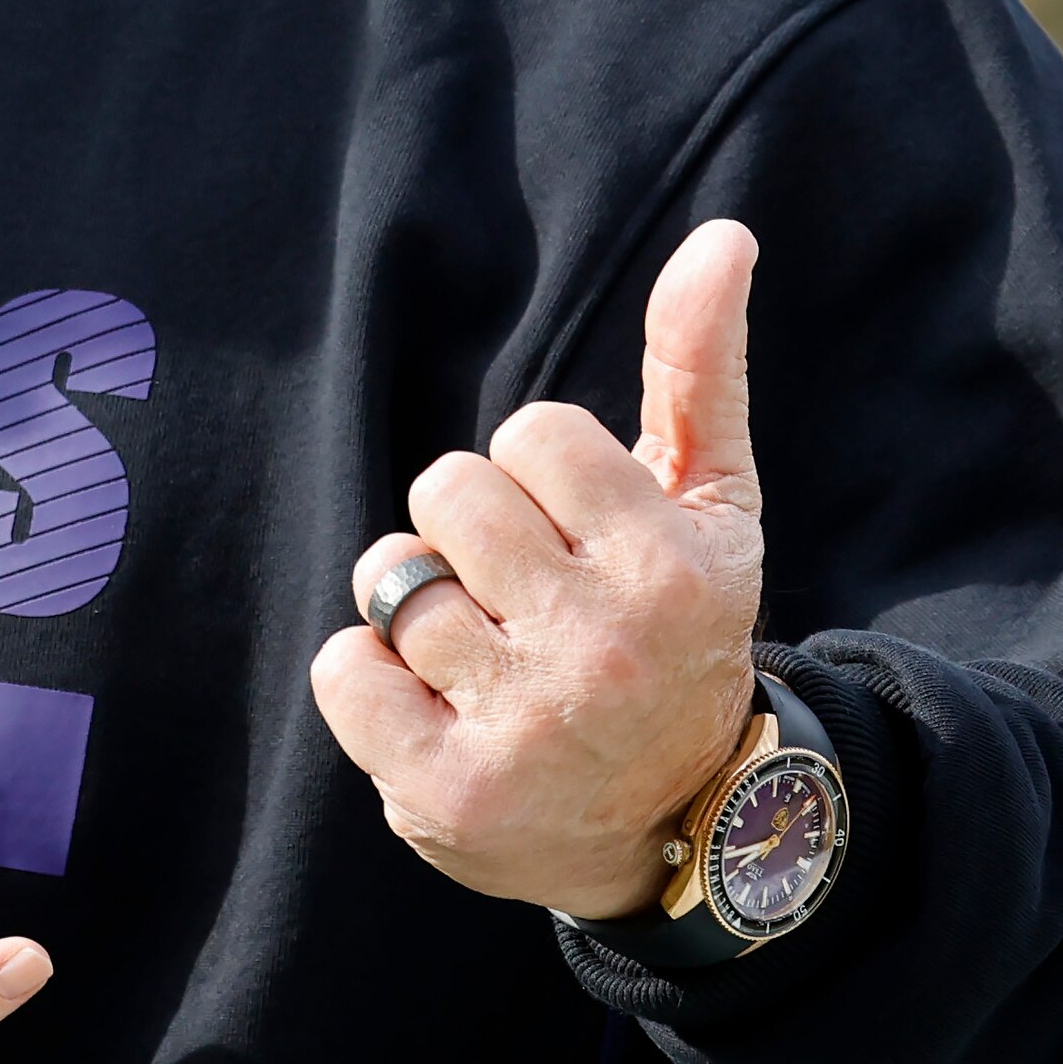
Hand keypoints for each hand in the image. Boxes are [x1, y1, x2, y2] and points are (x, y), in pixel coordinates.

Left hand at [311, 218, 770, 921]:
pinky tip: (434, 710)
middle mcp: (607, 649)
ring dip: (418, 605)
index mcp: (672, 568)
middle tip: (525, 599)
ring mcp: (527, 726)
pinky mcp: (448, 791)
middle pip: (446, 490)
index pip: (531, 433)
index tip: (579, 538)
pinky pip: (340, 667)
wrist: (677, 827)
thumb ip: (699, 367)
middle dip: (468, 531)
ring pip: (390, 574)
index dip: (538, 477)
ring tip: (488, 659)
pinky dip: (365, 678)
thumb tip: (722, 235)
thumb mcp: (710, 506)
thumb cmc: (675, 631)